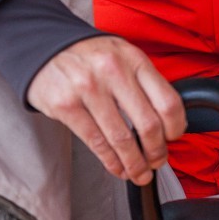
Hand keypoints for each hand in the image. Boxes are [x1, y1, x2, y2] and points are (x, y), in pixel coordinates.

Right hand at [27, 36, 185, 183]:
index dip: (176, 128)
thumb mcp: (123, 56)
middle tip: (157, 161)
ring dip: (135, 164)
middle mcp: (113, 71)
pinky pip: (96, 142)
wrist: (43, 46)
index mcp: (134, 59)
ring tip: (139, 173)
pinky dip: (111, 162)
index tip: (173, 138)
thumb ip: (144, 82)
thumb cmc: (89, 56)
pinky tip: (118, 168)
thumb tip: (167, 121)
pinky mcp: (66, 106)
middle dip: (156, 152)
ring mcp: (88, 88)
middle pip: (148, 125)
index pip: (168, 101)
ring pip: (122, 139)